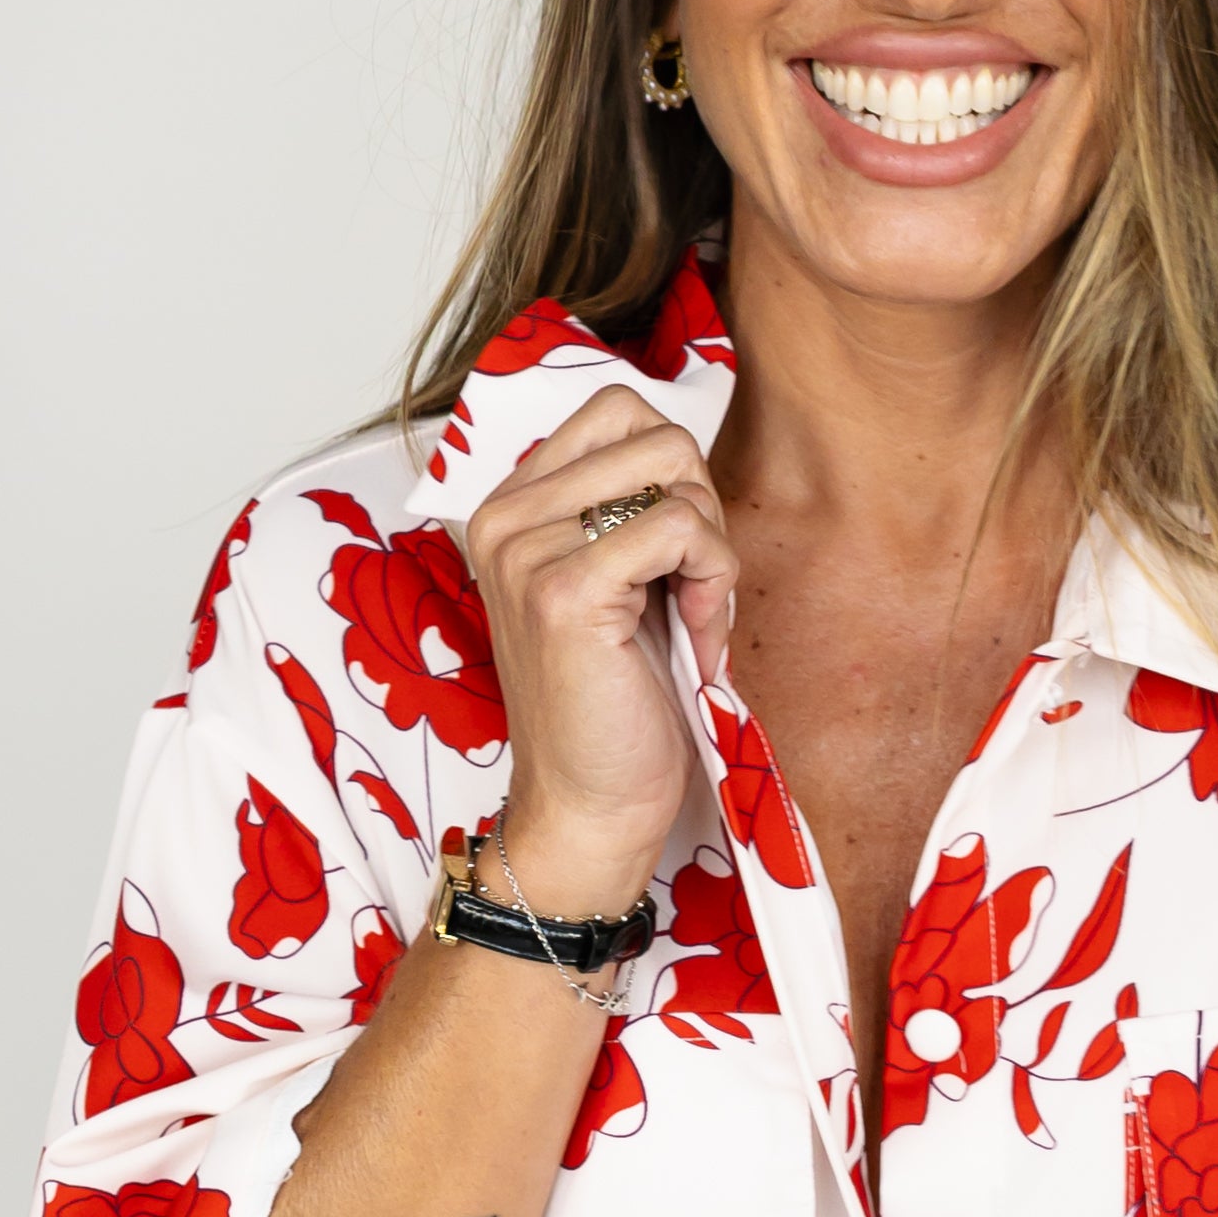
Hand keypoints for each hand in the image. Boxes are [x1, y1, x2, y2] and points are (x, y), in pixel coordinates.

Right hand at [460, 384, 737, 914]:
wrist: (590, 806)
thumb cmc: (616, 702)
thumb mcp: (619, 579)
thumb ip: (629, 507)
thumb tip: (684, 442)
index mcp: (509, 504)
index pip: (617, 410)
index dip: (673, 475)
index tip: (673, 557)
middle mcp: (503, 516)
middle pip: (654, 432)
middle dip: (700, 509)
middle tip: (692, 589)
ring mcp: (526, 550)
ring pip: (675, 476)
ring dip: (711, 551)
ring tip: (691, 619)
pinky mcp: (565, 591)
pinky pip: (682, 530)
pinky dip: (713, 586)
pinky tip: (695, 641)